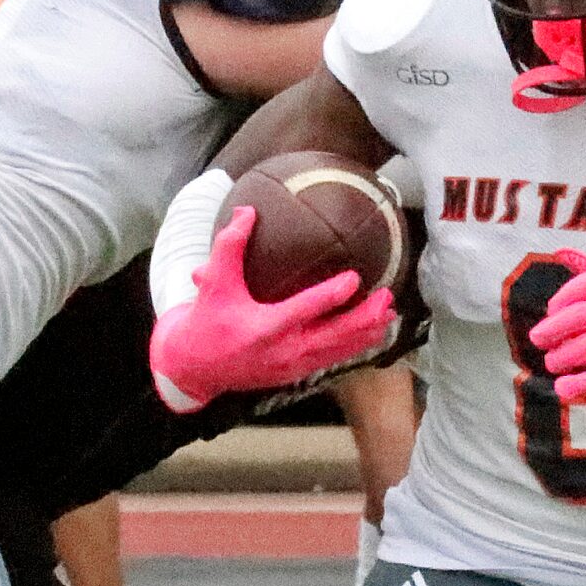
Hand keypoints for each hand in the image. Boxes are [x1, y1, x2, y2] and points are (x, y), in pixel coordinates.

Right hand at [148, 208, 397, 412]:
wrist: (195, 368)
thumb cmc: (206, 321)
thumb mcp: (214, 282)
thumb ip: (230, 245)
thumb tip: (247, 210)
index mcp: (265, 328)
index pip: (306, 310)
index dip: (332, 296)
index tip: (355, 278)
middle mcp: (284, 351)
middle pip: (334, 336)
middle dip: (364, 318)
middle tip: (386, 297)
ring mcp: (293, 366)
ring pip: (339, 351)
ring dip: (366, 333)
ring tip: (389, 313)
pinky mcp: (296, 374)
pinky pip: (332, 359)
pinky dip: (354, 346)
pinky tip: (372, 332)